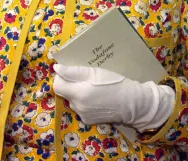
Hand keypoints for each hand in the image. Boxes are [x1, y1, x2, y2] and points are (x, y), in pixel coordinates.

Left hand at [53, 64, 175, 131]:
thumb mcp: (95, 72)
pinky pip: (81, 108)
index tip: (72, 72)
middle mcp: (77, 106)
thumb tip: (56, 68)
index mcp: (78, 93)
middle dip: (72, 85)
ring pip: (73, 100)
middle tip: (87, 78)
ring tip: (95, 88)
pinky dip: (85, 102)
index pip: (57, 85)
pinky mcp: (88, 120)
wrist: (132, 103)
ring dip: (79, 93)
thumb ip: (74, 71)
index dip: (62, 77)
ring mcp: (82, 115)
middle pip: (65, 93)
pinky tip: (98, 99)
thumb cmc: (115, 83)